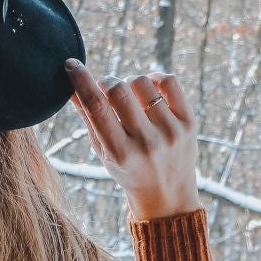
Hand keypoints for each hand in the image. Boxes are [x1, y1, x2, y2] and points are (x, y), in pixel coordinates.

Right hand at [65, 60, 201, 220]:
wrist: (167, 195)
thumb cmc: (128, 171)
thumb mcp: (104, 153)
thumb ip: (88, 120)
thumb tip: (71, 86)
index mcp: (120, 154)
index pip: (97, 108)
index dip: (81, 81)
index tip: (72, 64)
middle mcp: (147, 143)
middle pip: (119, 90)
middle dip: (107, 82)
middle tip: (106, 89)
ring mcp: (170, 132)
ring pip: (142, 82)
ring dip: (130, 83)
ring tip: (130, 97)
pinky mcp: (188, 122)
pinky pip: (169, 82)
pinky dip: (154, 78)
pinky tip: (149, 88)